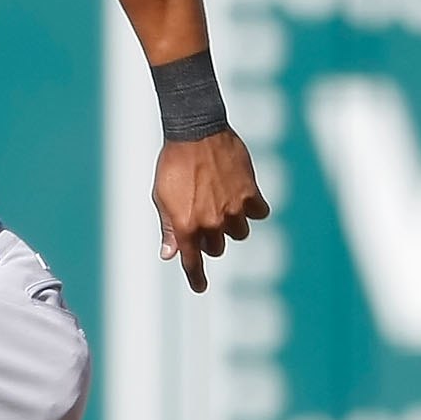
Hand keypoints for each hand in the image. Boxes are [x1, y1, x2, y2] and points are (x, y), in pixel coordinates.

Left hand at [154, 130, 268, 292]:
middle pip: (217, 248)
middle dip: (211, 238)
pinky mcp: (250, 193)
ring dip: (232, 224)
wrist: (195, 132)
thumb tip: (169, 254)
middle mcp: (212, 223)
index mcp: (187, 226)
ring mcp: (233, 210)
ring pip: (239, 233)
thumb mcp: (162, 197)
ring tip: (223, 202)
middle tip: (205, 216)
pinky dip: (253, 208)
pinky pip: (258, 213)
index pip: (193, 263)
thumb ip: (169, 228)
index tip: (200, 287)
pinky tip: (243, 195)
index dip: (196, 278)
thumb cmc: (173, 164)